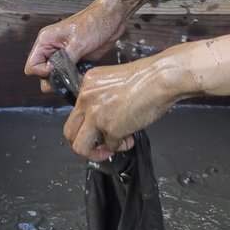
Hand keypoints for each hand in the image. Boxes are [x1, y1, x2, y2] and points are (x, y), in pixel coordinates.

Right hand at [24, 0, 128, 88]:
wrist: (112, 18)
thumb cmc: (94, 22)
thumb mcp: (79, 42)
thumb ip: (65, 60)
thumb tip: (57, 75)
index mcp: (45, 41)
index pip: (31, 66)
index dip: (42, 73)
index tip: (57, 70)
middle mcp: (50, 49)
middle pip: (41, 75)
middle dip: (53, 80)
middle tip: (69, 76)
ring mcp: (62, 56)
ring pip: (54, 77)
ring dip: (64, 80)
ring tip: (78, 75)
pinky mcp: (74, 60)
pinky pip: (67, 75)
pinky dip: (73, 79)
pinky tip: (83, 74)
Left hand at [63, 52, 191, 160]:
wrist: (160, 78)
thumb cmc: (146, 77)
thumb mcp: (112, 81)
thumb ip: (101, 97)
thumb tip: (103, 118)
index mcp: (86, 84)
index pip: (74, 112)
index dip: (85, 125)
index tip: (97, 129)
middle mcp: (85, 99)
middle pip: (69, 132)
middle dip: (83, 143)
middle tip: (97, 146)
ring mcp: (96, 115)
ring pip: (80, 146)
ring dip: (94, 153)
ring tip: (108, 150)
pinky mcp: (111, 128)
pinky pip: (110, 146)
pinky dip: (119, 147)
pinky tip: (129, 139)